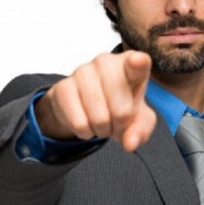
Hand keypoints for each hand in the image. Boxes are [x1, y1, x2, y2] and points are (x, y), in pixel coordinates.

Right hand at [35, 51, 155, 151]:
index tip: (138, 61)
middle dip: (121, 125)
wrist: (87, 105)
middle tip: (117, 120)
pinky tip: (86, 121)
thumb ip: (141, 129)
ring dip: (102, 129)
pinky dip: (85, 131)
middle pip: (122, 110)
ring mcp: (82, 71)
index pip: (138, 62)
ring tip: (102, 120)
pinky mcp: (62, 86)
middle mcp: (106, 62)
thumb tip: (131, 143)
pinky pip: (79, 123)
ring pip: (99, 118)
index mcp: (131, 65)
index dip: (138, 63)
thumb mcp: (138, 118)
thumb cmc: (119, 105)